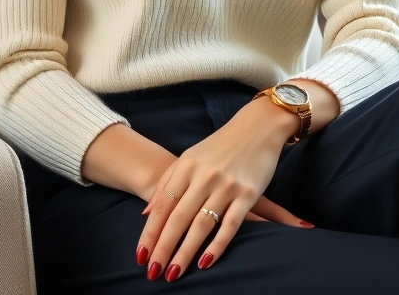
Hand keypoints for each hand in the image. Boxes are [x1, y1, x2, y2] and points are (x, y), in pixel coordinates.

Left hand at [135, 97, 311, 281]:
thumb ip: (167, 183)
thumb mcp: (189, 157)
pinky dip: (217, 245)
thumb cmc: (221, 145)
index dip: (150, 233)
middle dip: (163, 248)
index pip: (163, 206)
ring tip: (173, 273)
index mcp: (186, 167)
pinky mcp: (248, 194)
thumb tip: (146, 214)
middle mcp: (203, 177)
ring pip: (200, 225)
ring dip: (185, 252)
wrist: (258, 125)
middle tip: (152, 272)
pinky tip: (205, 262)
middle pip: (178, 219)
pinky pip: (230, 225)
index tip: (140, 256)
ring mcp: (226, 185)